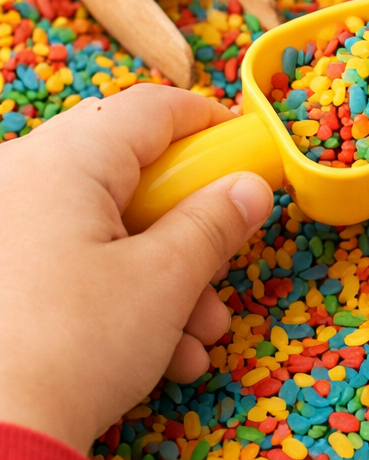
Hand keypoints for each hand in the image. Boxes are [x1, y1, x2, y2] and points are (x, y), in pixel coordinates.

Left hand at [0, 85, 272, 453]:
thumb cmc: (72, 348)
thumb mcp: (166, 279)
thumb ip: (216, 221)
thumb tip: (252, 189)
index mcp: (61, 160)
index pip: (151, 108)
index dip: (209, 124)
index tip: (246, 153)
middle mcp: (21, 179)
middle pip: (130, 171)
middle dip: (188, 222)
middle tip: (223, 256)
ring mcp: (5, 228)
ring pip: (105, 225)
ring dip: (164, 273)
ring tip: (199, 331)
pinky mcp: (2, 273)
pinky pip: (68, 258)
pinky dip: (118, 291)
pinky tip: (160, 350)